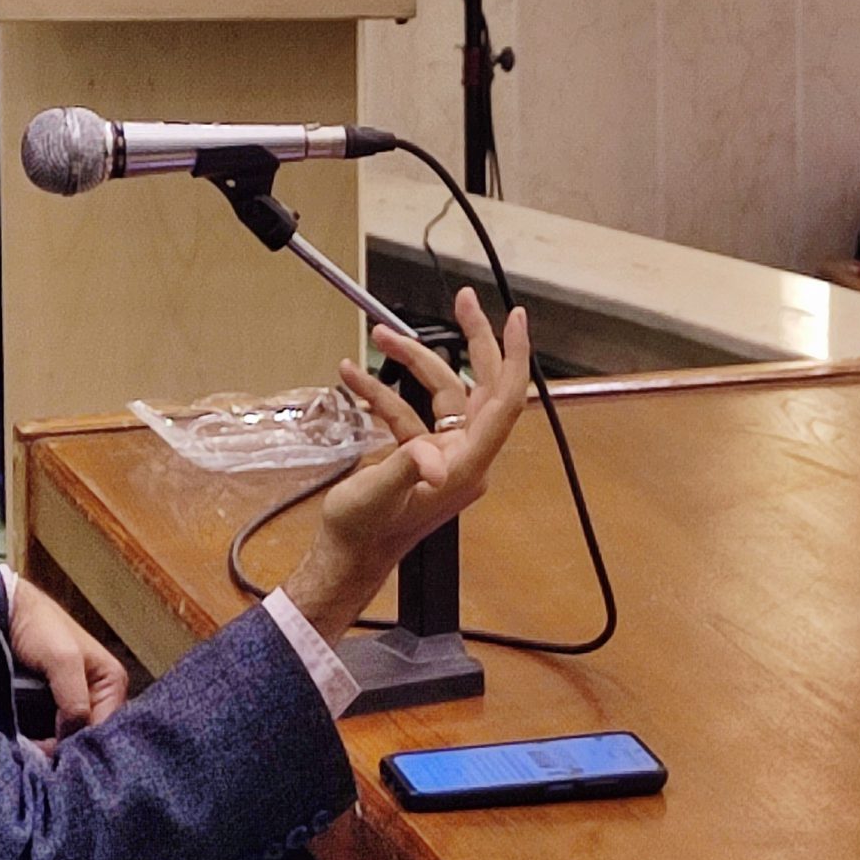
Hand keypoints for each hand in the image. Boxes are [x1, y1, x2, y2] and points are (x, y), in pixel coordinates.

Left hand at [6, 573, 128, 743]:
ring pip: (68, 737)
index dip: (80, 745)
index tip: (51, 755)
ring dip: (50, 748)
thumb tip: (71, 737)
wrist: (6, 612)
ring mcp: (74, 702)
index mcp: (112, 682)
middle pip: (88, 737)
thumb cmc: (39, 627)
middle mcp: (99, 696)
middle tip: (37, 757)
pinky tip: (26, 746)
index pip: (104, 729)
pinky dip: (40, 741)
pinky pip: (51, 732)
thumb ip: (74, 699)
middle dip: (65, 748)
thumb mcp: (63, 660)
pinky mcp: (51, 706)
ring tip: (29, 754)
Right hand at [282, 288, 531, 644]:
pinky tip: (352, 377)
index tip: (514, 317)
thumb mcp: (378, 497)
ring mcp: (443, 454)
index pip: (504, 402)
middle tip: (464, 301)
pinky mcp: (419, 456)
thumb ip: (405, 467)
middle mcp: (464, 456)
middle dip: (471, 341)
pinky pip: (408, 412)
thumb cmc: (363, 534)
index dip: (512, 358)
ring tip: (379, 337)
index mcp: (467, 465)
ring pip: (438, 393)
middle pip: (479, 386)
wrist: (345, 558)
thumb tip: (430, 454)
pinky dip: (383, 393)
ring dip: (408, 363)